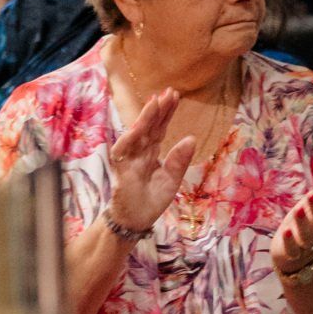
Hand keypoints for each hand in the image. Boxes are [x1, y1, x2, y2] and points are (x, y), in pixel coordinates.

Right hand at [108, 87, 195, 235]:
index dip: (167, 113)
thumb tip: (191, 138)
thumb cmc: (151, 201)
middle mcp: (139, 151)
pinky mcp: (120, 168)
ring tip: (155, 102)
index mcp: (151, 152)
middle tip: (169, 92)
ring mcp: (129, 158)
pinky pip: (123, 150)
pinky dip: (130, 138)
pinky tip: (139, 126)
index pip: (160, 128)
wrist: (136, 221)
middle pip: (150, 126)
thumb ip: (179, 160)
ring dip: (145, 118)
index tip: (175, 96)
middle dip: (158, 109)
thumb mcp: (172, 180)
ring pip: (137, 133)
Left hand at [270, 165, 312, 275]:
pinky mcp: (292, 254)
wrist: (296, 254)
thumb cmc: (309, 221)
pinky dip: (290, 242)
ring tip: (298, 210)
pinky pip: (292, 250)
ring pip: (307, 236)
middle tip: (312, 194)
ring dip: (303, 224)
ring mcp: (306, 244)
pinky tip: (286, 231)